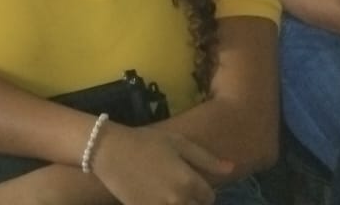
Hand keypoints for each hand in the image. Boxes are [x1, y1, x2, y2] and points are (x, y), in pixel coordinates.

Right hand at [92, 123, 230, 204]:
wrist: (108, 150)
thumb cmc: (144, 141)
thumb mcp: (176, 142)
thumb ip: (206, 159)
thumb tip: (231, 168)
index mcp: (189, 182)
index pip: (209, 197)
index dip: (202, 191)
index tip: (191, 182)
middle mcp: (179, 200)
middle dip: (191, 200)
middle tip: (176, 186)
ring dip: (178, 203)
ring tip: (167, 193)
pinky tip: (154, 196)